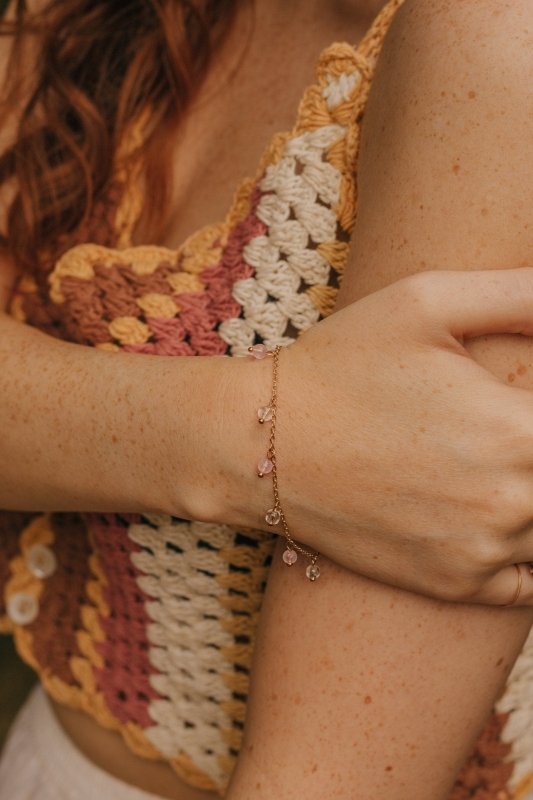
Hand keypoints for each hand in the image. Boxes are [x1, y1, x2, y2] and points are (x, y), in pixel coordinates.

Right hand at [275, 268, 532, 604]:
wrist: (261, 446)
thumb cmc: (340, 366)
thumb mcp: (426, 300)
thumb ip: (521, 295)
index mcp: (518, 428)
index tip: (514, 401)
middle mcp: (511, 501)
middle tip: (507, 430)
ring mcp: (483, 553)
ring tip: (502, 463)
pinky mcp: (455, 584)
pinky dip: (530, 552)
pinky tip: (501, 514)